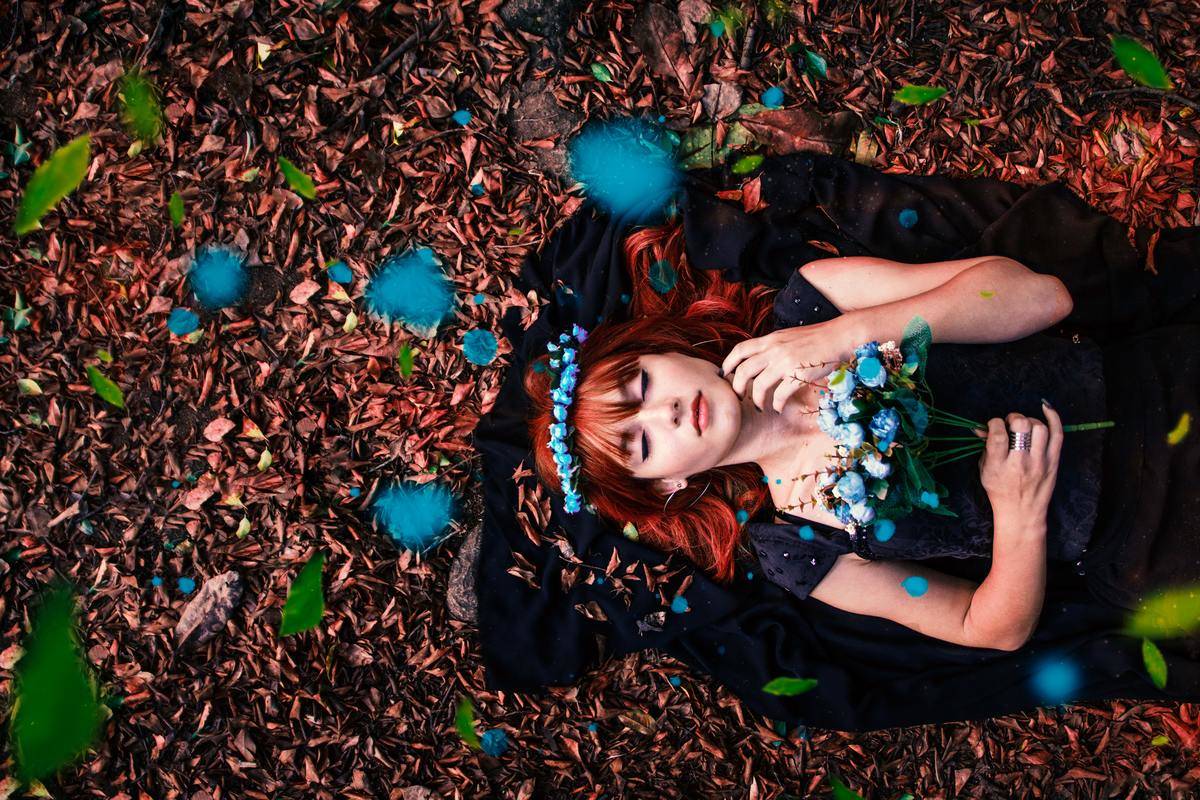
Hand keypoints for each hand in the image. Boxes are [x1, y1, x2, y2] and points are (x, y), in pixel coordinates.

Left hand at [720, 319, 858, 412]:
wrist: (839, 336)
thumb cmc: (816, 338)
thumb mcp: (788, 337)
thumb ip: (773, 346)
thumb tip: (760, 360)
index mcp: (770, 339)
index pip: (740, 350)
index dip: (728, 364)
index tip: (726, 376)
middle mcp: (773, 349)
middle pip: (744, 371)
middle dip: (737, 387)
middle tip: (739, 397)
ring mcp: (785, 362)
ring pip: (758, 386)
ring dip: (756, 400)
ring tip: (759, 406)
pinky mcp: (797, 374)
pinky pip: (779, 395)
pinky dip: (776, 404)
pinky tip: (778, 408)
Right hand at [971, 401, 1062, 524]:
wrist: (1022, 513)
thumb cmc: (1000, 491)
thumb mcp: (984, 471)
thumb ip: (985, 447)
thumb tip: (981, 427)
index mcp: (999, 466)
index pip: (998, 434)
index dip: (995, 423)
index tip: (994, 425)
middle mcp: (1021, 463)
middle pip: (1021, 426)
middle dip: (1013, 418)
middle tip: (1010, 424)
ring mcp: (1040, 462)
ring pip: (1039, 427)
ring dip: (1029, 420)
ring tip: (1023, 426)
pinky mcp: (1053, 462)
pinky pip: (1057, 434)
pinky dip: (1053, 418)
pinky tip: (1046, 408)